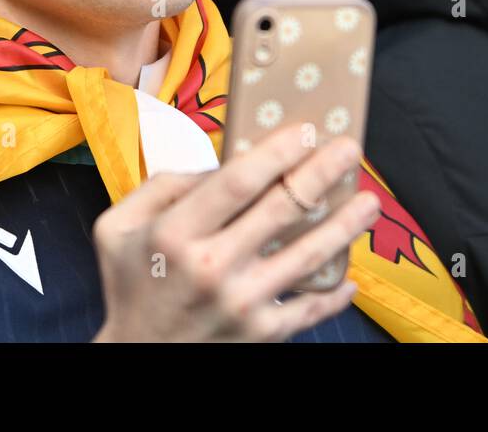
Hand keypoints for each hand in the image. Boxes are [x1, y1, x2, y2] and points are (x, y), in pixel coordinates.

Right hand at [91, 126, 379, 341]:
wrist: (138, 357)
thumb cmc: (133, 285)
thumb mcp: (118, 226)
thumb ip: (163, 185)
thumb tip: (218, 162)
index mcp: (175, 232)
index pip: (239, 180)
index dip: (278, 151)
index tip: (306, 130)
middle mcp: (212, 266)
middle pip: (284, 208)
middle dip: (323, 172)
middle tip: (350, 148)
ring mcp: (242, 303)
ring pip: (309, 255)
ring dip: (346, 224)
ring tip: (369, 202)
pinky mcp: (262, 335)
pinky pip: (311, 308)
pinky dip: (335, 291)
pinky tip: (350, 274)